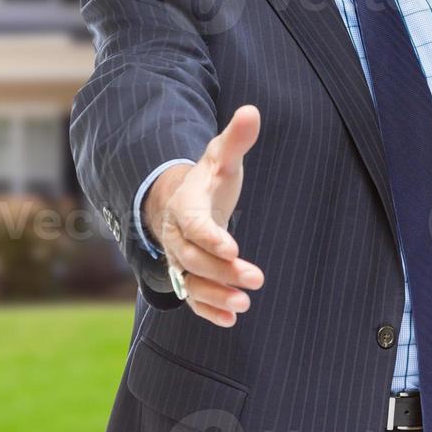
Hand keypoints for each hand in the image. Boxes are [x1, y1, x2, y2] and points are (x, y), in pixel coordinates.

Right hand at [143, 105, 264, 325]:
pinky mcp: (188, 277)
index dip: (210, 237)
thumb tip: (252, 111)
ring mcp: (180, 259)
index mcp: (185, 205)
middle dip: (221, 270)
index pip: (193, 224)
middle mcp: (176, 236)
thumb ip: (236, 139)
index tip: (233, 249)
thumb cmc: (209, 180)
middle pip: (191, 257)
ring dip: (215, 295)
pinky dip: (208, 310)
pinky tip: (231, 320)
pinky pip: (192, 297)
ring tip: (243, 304)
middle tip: (255, 278)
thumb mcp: (221, 158)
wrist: (183, 202)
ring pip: (190, 281)